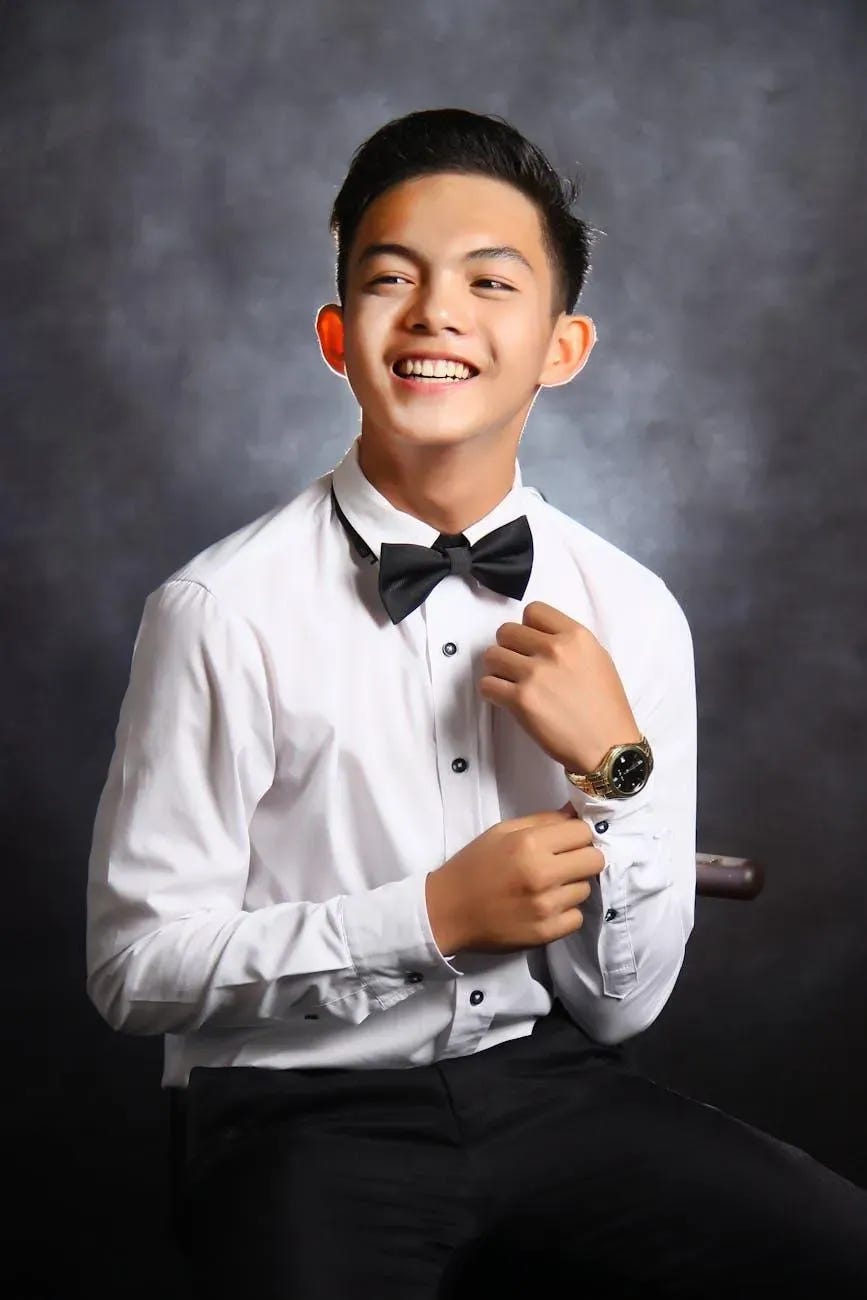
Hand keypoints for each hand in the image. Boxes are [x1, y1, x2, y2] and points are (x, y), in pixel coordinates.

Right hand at [425, 802, 603, 954]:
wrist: (447, 911)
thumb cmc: (473, 866)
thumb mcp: (501, 832)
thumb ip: (542, 821)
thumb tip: (577, 812)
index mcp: (528, 844)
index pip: (583, 832)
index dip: (578, 834)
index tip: (567, 841)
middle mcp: (542, 874)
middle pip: (595, 860)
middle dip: (583, 858)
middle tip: (564, 862)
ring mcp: (546, 907)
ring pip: (586, 889)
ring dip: (572, 885)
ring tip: (547, 887)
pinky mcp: (547, 933)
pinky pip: (577, 917)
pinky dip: (565, 912)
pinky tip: (545, 907)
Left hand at [478, 600, 641, 774]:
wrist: (607, 747)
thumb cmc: (605, 708)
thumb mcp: (598, 660)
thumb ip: (568, 643)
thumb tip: (538, 637)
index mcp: (576, 636)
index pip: (533, 610)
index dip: (527, 627)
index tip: (530, 644)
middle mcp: (554, 650)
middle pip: (506, 631)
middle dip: (508, 648)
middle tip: (517, 666)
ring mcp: (535, 674)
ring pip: (491, 656)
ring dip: (497, 670)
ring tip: (511, 684)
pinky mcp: (521, 699)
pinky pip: (486, 684)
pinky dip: (492, 692)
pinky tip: (506, 699)